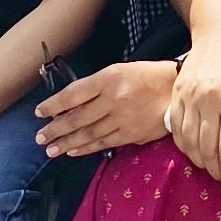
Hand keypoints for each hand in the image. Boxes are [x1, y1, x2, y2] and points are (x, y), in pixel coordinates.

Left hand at [36, 58, 175, 158]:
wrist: (180, 90)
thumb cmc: (149, 76)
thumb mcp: (122, 70)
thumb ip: (98, 86)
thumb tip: (72, 104)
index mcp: (110, 78)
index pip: (74, 94)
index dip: (54, 104)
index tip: (40, 112)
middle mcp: (114, 99)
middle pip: (78, 117)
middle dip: (56, 128)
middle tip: (40, 137)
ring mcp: (123, 118)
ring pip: (88, 133)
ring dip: (67, 142)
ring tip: (51, 149)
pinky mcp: (132, 134)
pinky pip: (104, 143)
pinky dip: (86, 148)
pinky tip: (74, 151)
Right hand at [166, 28, 220, 197]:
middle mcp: (209, 100)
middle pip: (207, 149)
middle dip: (215, 171)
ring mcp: (189, 96)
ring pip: (188, 142)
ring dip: (199, 161)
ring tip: (210, 168)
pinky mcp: (177, 93)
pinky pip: (175, 127)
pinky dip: (183, 144)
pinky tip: (192, 150)